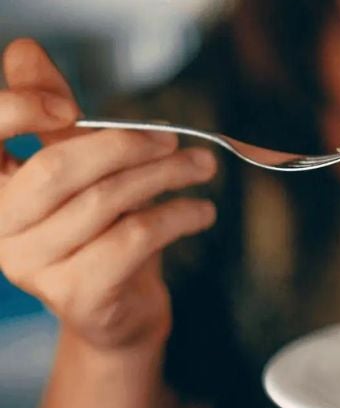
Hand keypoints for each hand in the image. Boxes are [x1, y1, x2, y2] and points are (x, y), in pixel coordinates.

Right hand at [0, 39, 217, 352]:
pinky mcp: (76, 294)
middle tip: (175, 139)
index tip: (70, 107)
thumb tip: (26, 50)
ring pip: (107, 202)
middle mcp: (1, 227)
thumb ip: (57, 120)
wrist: (120, 308)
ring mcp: (34, 265)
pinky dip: (177, 216)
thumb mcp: (79, 170)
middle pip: (61, 167)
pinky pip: (134, 238)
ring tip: (203, 168)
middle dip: (127, 144)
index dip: (19, 107)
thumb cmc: (101, 231)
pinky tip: (202, 211)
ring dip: (166, 176)